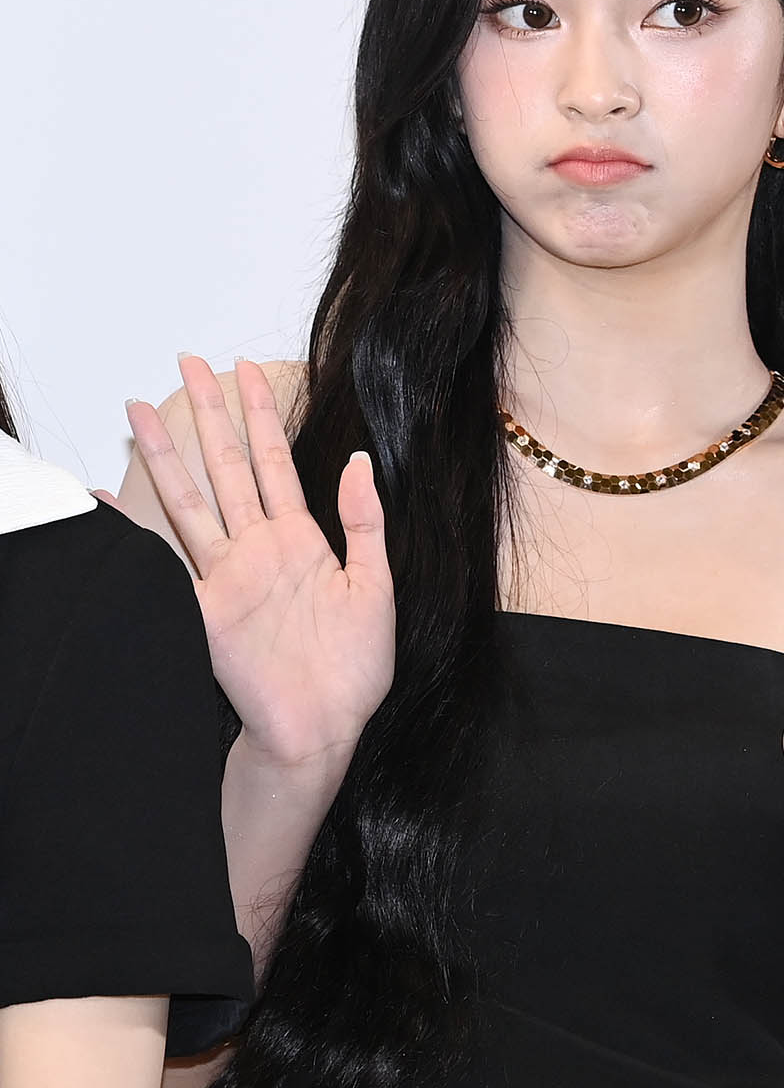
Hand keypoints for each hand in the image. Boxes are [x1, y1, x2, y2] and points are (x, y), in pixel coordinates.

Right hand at [125, 355, 394, 773]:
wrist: (326, 728)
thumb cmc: (354, 669)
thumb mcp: (377, 584)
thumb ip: (364, 521)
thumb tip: (357, 460)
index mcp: (301, 539)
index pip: (274, 460)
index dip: (260, 414)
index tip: (245, 368)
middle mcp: (258, 548)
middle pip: (226, 464)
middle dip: (209, 411)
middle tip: (187, 360)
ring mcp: (228, 575)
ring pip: (191, 498)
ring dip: (166, 453)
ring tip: (140, 410)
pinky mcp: (206, 608)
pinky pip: (165, 559)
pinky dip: (130, 528)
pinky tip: (103, 497)